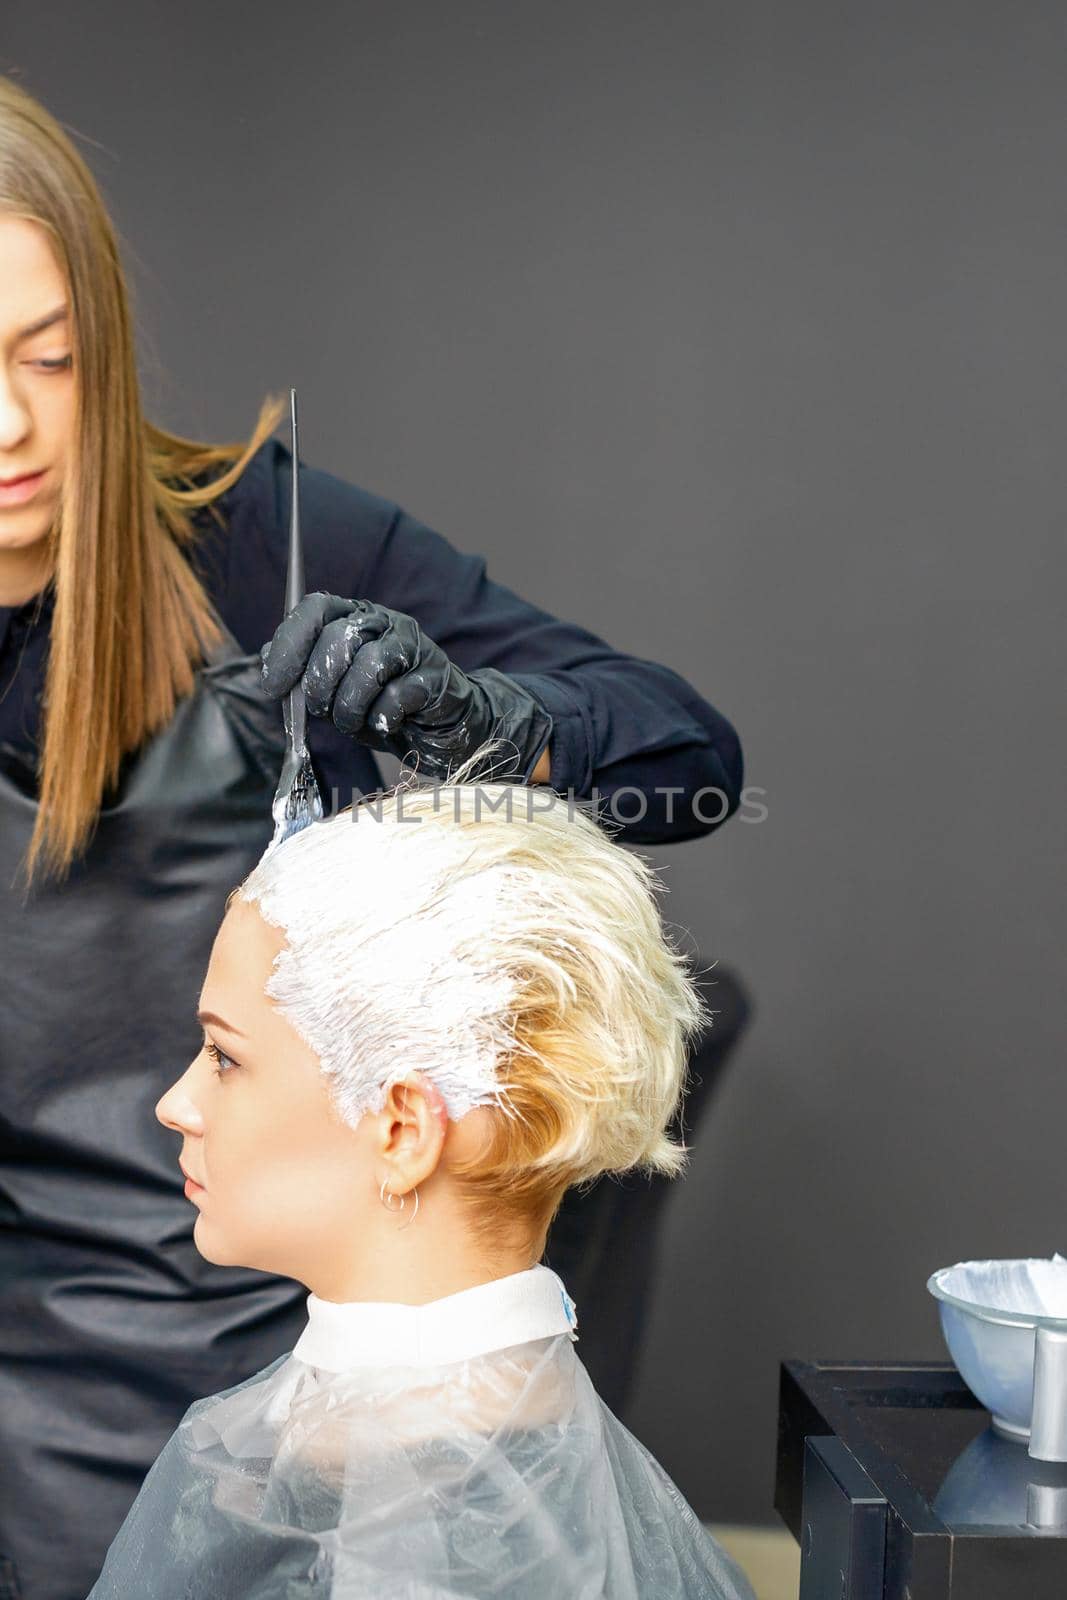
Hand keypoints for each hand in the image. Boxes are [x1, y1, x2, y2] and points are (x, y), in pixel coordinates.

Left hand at [260, 593, 552, 781]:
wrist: (438, 727)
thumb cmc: (379, 705)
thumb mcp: (332, 690)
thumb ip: (301, 672)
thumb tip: (266, 661)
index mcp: (352, 617)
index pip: (314, 609)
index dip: (288, 645)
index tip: (274, 685)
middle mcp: (383, 623)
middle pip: (340, 637)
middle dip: (321, 684)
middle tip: (322, 711)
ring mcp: (413, 646)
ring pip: (370, 664)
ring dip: (351, 706)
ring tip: (354, 722)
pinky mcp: (436, 677)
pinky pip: (399, 694)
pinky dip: (384, 717)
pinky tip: (388, 723)